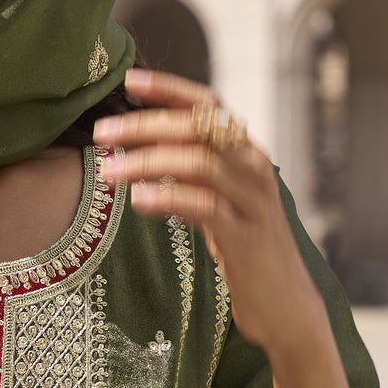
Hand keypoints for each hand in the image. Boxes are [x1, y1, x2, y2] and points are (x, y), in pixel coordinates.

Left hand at [94, 69, 327, 365]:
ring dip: (148, 162)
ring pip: (199, 163)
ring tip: (109, 172)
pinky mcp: (247, 236)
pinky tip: (139, 200)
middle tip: (101, 132)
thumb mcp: (218, 203)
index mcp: (246, 154)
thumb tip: (142, 153)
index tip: (130, 81)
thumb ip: (191, 175)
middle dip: (145, 126)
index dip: (170, 89)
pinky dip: (169, 199)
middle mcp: (254, 168)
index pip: (209, 105)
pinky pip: (205, 207)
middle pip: (198, 129)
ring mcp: (253, 202)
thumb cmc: (244, 252)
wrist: (286, 306)